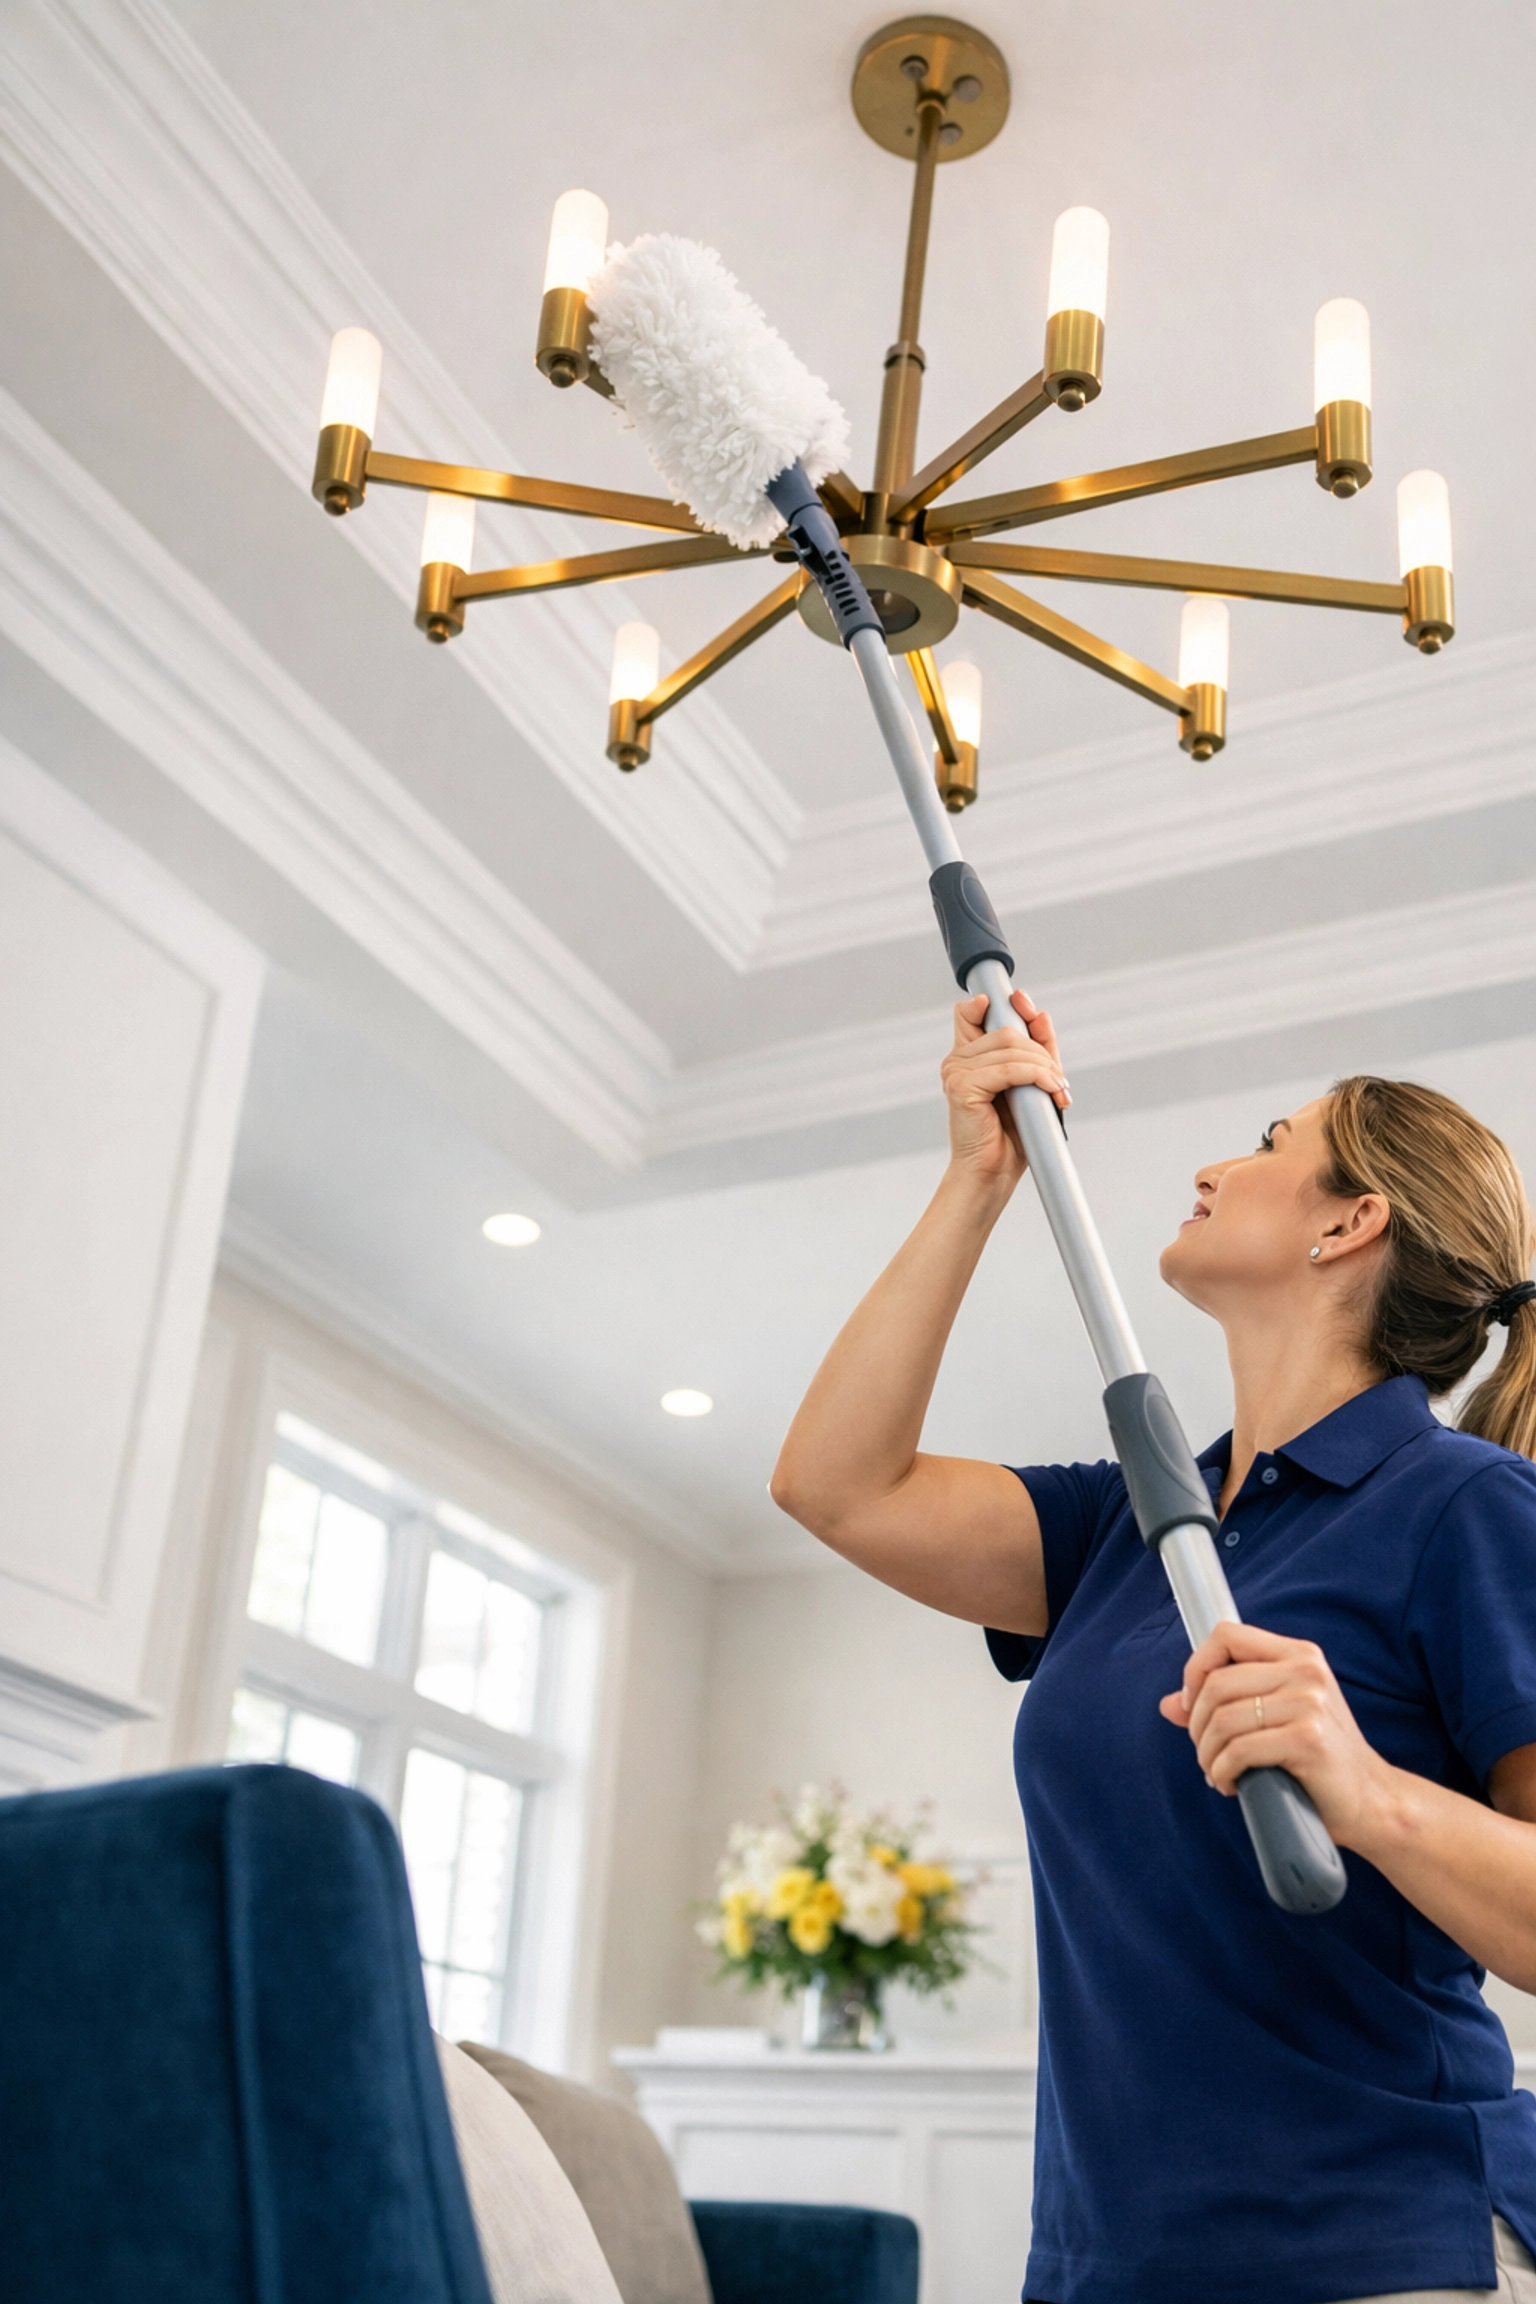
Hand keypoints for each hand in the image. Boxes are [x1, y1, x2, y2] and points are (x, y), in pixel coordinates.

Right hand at [940, 990, 1069, 1190]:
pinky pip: (1010, 1068)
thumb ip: (1036, 1048)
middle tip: (1059, 1081)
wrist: (993, 1174)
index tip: (1024, 1007)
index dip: (1003, 1005)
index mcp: (967, 1056)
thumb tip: (1039, 1013)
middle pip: (1006, 1030)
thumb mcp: (1032, 1082)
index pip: (972, 1010)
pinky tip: (1052, 1091)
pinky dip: (1038, 1077)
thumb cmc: (1010, 1134)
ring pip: (1011, 1046)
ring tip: (1058, 1091)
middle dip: (1041, 1052)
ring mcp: (955, 1071)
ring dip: (1045, 1067)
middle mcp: (956, 1059)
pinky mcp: (961, 1086)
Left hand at [1158, 1620, 1396, 1848]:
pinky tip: (1231, 1784)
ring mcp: (1309, 1703)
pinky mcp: (1307, 1739)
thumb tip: (1168, 1705)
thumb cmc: (1320, 1759)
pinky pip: (1238, 1751)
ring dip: (1207, 1754)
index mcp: (1298, 1655)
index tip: (1191, 1704)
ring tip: (1217, 1772)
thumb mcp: (1275, 1718)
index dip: (1196, 1667)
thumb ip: (1225, 1705)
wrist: (1372, 1800)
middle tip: (1205, 1752)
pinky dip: (1222, 1772)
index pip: (1226, 1635)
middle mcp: (1305, 1671)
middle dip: (1197, 1725)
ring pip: (1222, 1720)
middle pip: (1216, 1683)